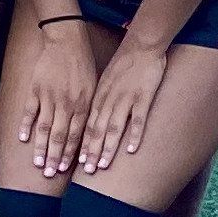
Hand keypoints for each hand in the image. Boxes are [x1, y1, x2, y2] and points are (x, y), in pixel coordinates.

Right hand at [17, 19, 98, 175]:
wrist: (67, 40)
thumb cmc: (83, 64)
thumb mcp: (93, 87)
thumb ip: (88, 109)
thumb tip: (88, 132)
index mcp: (82, 104)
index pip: (76, 135)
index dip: (69, 154)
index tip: (64, 169)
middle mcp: (66, 103)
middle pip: (59, 136)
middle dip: (54, 157)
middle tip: (49, 174)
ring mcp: (49, 96)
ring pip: (44, 127)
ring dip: (40, 148)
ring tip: (37, 164)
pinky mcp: (36, 88)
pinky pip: (30, 111)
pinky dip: (26, 125)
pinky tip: (23, 139)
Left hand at [78, 37, 168, 175]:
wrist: (142, 45)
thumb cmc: (124, 64)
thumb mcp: (104, 81)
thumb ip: (100, 100)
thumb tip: (93, 119)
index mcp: (98, 97)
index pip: (86, 125)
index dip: (80, 144)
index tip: (74, 162)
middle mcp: (109, 100)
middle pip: (96, 130)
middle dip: (90, 152)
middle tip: (85, 172)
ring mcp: (125, 99)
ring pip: (113, 128)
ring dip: (106, 148)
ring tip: (101, 166)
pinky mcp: (143, 96)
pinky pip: (137, 119)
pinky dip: (134, 135)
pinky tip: (130, 150)